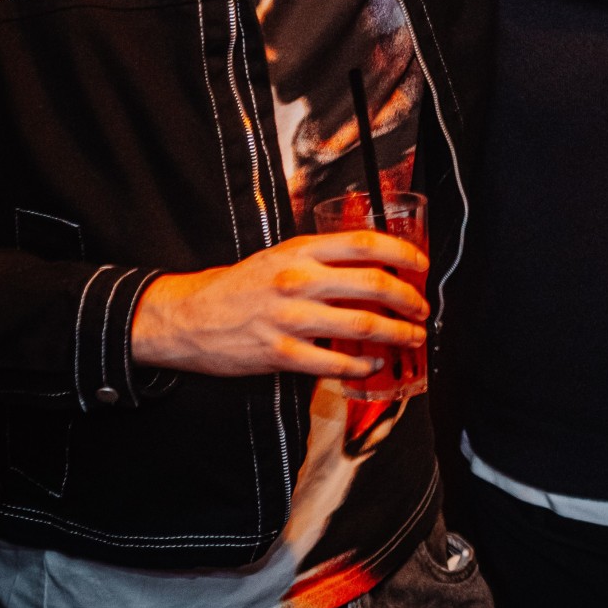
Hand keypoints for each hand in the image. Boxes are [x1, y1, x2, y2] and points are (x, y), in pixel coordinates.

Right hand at [131, 232, 429, 378]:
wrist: (186, 318)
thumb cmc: (237, 287)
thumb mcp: (277, 257)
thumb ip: (319, 259)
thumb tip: (369, 266)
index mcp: (299, 251)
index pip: (365, 243)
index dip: (402, 252)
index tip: (420, 265)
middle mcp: (298, 280)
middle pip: (373, 283)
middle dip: (408, 298)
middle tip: (421, 308)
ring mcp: (290, 318)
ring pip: (362, 324)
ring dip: (396, 333)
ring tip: (410, 337)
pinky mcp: (280, 354)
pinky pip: (335, 362)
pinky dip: (362, 365)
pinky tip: (373, 364)